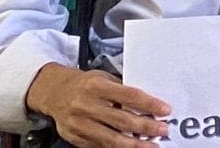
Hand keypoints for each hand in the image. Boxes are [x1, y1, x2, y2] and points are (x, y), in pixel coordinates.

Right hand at [26, 63, 169, 146]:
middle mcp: (86, 105)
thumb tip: (149, 103)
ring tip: (151, 145)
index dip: (149, 104)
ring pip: (110, 138)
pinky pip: (99, 146)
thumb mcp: (104, 78)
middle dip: (145, 127)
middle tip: (163, 130)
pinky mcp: (74, 138)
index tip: (165, 110)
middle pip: (121, 120)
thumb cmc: (85, 84)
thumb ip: (123, 90)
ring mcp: (78, 124)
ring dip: (133, 144)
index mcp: (96, 86)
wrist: (54, 92)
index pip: (129, 96)